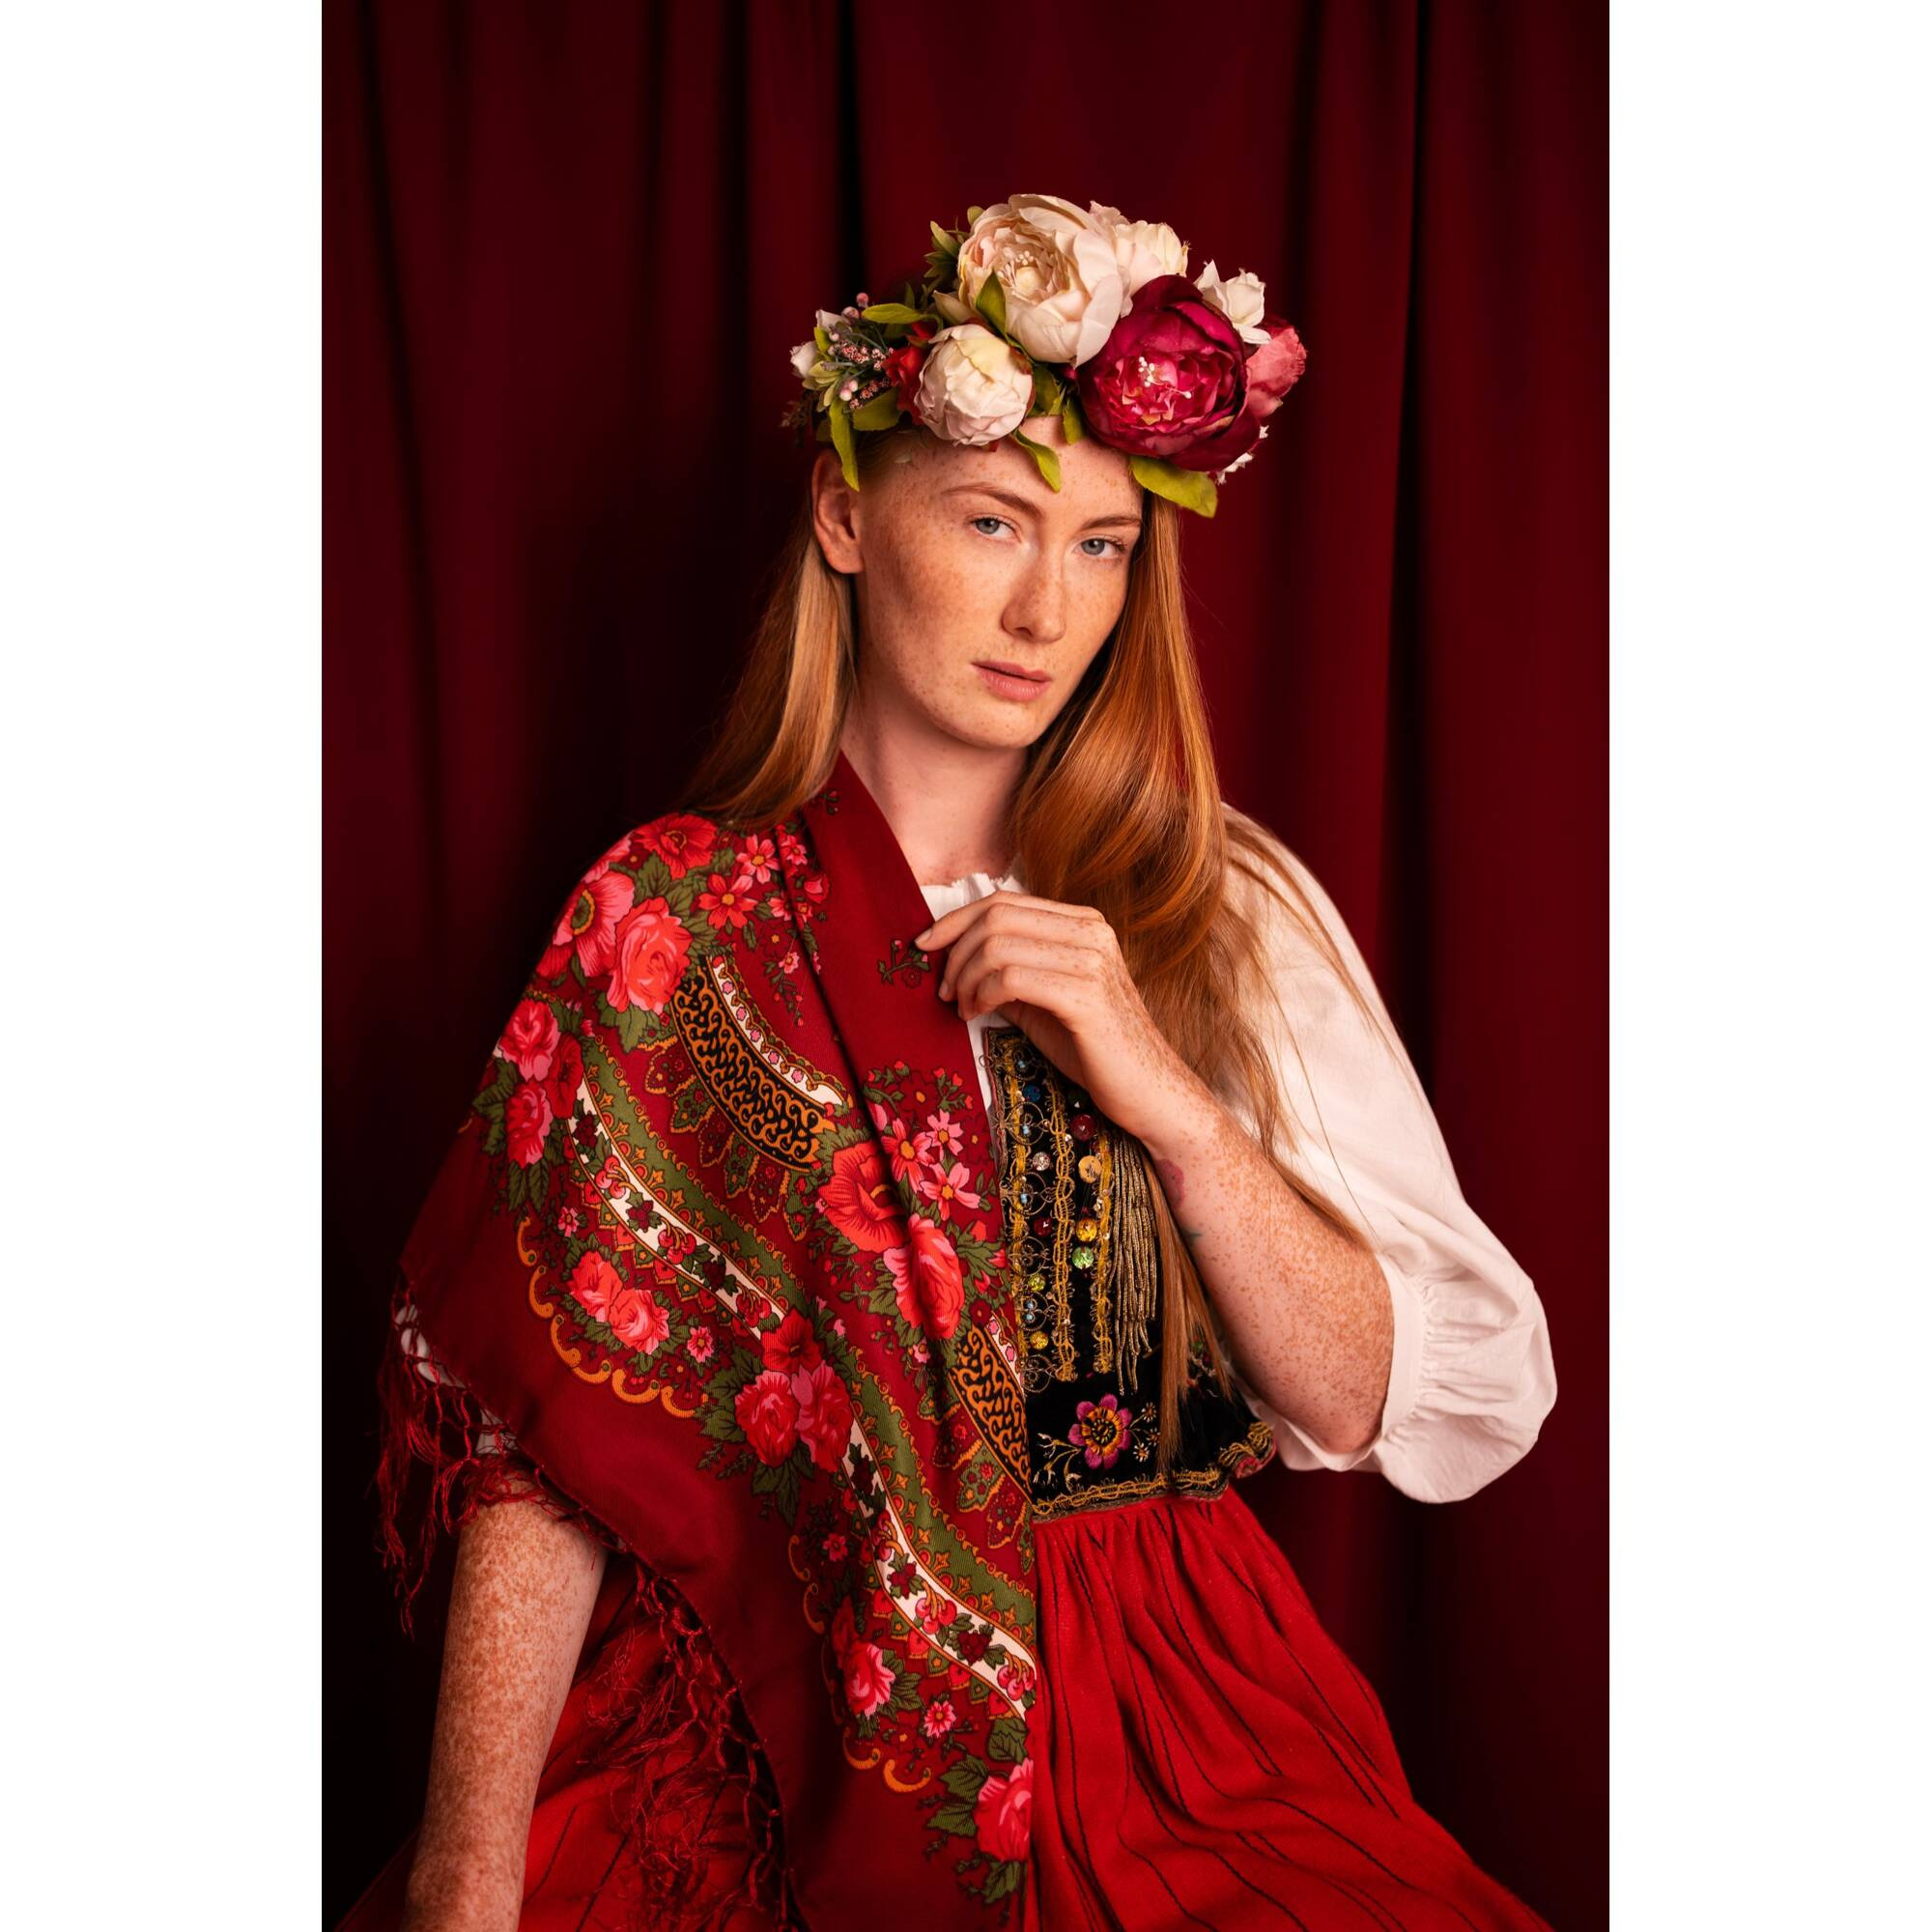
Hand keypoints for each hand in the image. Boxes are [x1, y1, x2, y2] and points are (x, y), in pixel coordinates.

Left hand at [912, 890, 1203, 1145]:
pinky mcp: (1086, 997)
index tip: (924, 946)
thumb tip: (956, 961)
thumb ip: (1008, 973)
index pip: (1004, 901)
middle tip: (944, 990)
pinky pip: (1011, 978)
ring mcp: (1091, 962)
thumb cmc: (1094, 1048)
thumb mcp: (1043, 1000)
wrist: (1148, 1091)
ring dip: (965, 978)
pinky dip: (981, 994)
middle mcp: (1091, 932)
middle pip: (996, 918)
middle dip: (956, 952)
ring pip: (999, 946)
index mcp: (1083, 923)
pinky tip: (976, 1015)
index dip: (956, 920)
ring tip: (961, 1008)